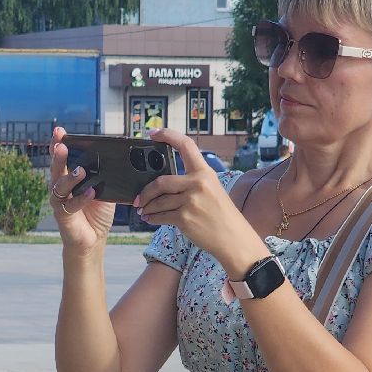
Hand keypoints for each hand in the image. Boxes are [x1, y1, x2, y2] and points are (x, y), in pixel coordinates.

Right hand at [48, 127, 113, 251]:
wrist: (93, 238)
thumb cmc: (97, 211)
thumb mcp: (104, 188)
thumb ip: (104, 174)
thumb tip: (119, 158)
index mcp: (69, 176)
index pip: (62, 157)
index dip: (59, 143)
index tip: (60, 131)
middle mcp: (60, 187)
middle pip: (56, 168)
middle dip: (58, 155)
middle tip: (62, 145)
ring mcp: (60, 201)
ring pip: (59, 186)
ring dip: (69, 177)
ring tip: (80, 170)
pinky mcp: (63, 216)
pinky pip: (70, 205)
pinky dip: (81, 199)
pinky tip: (91, 193)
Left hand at [134, 128, 262, 274]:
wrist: (233, 238)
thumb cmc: (221, 214)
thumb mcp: (212, 189)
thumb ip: (191, 182)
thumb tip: (162, 183)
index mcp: (205, 172)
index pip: (185, 145)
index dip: (167, 135)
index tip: (152, 132)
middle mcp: (198, 183)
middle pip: (160, 182)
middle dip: (145, 192)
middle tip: (138, 199)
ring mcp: (191, 201)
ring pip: (158, 202)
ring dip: (148, 208)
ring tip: (144, 211)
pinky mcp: (185, 218)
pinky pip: (161, 216)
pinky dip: (153, 218)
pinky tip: (151, 219)